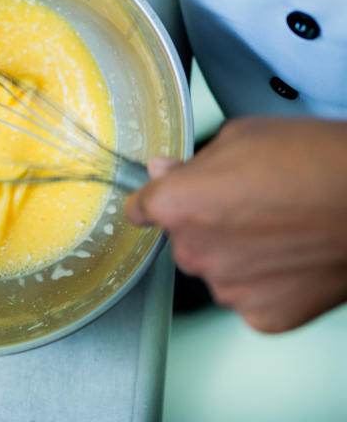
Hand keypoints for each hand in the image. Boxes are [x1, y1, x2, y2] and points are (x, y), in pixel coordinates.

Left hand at [125, 117, 346, 331]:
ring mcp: (227, 289)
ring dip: (237, 257)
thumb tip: (164, 170)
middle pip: (183, 241)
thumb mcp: (242, 137)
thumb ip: (192, 162)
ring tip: (281, 232)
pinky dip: (267, 285)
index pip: (138, 210)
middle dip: (206, 226)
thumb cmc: (317, 161)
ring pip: (219, 271)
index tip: (163, 201)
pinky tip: (292, 260)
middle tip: (251, 208)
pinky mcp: (262, 317)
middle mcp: (192, 252)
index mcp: (176, 205)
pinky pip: (251, 299)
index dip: (155, 201)